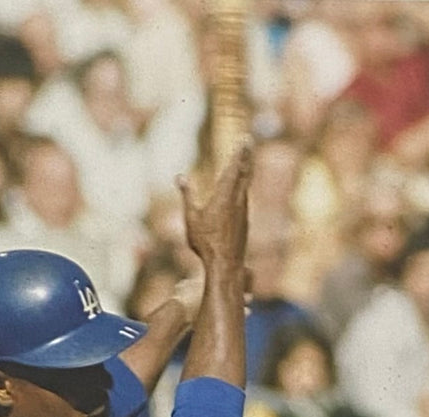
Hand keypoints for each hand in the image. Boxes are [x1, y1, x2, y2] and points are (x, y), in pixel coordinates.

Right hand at [177, 140, 252, 268]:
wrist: (226, 264)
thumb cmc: (205, 242)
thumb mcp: (191, 217)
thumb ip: (187, 194)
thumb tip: (180, 176)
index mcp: (224, 196)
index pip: (234, 168)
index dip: (240, 153)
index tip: (245, 139)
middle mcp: (237, 200)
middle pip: (244, 173)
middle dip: (246, 156)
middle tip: (249, 142)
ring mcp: (243, 210)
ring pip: (246, 185)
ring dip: (246, 170)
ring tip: (246, 160)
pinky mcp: (244, 221)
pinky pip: (244, 198)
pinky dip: (243, 187)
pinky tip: (241, 189)